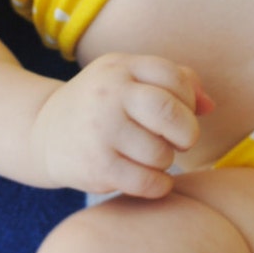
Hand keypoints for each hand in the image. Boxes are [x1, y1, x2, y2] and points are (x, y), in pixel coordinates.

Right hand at [31, 53, 214, 197]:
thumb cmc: (103, 104)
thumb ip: (176, 82)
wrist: (43, 132)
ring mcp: (100, 130)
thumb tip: (210, 106)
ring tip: (150, 157)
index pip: (174, 78)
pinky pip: (148, 182)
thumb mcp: (130, 79)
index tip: (180, 113)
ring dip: (166, 161)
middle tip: (180, 141)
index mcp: (120, 67)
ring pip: (161, 154)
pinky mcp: (96, 165)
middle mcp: (109, 94)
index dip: (188, 100)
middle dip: (187, 133)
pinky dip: (158, 185)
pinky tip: (149, 178)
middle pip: (171, 113)